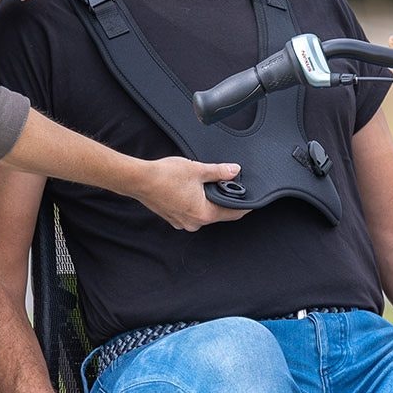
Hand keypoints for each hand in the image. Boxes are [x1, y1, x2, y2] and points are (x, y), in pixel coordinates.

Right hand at [128, 156, 246, 231]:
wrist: (139, 179)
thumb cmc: (165, 176)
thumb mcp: (198, 169)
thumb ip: (219, 171)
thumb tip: (234, 171)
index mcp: (204, 214)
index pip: (233, 213)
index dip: (245, 206)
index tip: (253, 201)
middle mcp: (194, 223)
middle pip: (219, 214)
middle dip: (225, 200)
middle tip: (230, 185)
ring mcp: (182, 222)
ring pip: (204, 213)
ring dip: (210, 201)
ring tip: (209, 185)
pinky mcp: (173, 218)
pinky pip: (192, 212)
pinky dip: (196, 203)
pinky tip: (193, 190)